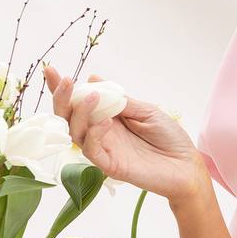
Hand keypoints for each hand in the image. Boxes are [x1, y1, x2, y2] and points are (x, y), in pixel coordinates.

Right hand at [42, 63, 205, 203]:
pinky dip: (95, 134)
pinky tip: (106, 122)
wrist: (186, 166)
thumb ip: (120, 99)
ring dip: (80, 113)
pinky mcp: (110, 165)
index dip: (63, 89)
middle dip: (62, 99)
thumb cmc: (169, 138)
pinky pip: (92, 150)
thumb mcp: (146, 110)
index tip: (50, 71)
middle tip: (65, 82)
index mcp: (108, 117)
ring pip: (75, 133)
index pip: (80, 102)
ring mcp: (104, 149)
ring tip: (93, 97)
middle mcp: (101, 132)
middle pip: (69, 118)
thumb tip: (93, 79)